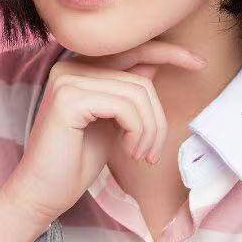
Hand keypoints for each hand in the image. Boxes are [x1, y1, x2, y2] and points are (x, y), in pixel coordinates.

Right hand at [0, 40, 206, 229]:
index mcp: (79, 69)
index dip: (169, 52)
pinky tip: (128, 150)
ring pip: (138, 93)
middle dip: (157, 119)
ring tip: (140, 154)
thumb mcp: (112, 122)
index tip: (198, 63)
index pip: (132, 49)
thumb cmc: (75, 163)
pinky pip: (125, 106)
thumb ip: (127, 92)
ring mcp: (67, 80)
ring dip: (149, 130)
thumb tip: (154, 63)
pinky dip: (137, 131)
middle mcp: (70, 67)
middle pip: (141, 78)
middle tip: (150, 152)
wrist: (43, 193)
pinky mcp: (68, 99)